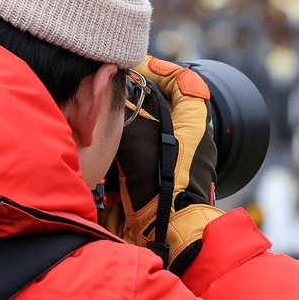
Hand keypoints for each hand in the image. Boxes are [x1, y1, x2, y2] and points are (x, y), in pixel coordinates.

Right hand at [106, 57, 222, 273]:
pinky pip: (139, 159)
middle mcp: (190, 142)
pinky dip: (122, 153)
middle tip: (113, 92)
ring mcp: (177, 164)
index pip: (187, 84)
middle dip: (136, 99)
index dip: (163, 70)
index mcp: (195, 125)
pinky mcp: (161, 183)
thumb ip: (125, 107)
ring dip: (124, 127)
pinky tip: (104, 154)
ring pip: (148, 133)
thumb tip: (110, 88)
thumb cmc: (160, 181)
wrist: (167, 233)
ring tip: (103, 121)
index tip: (139, 66)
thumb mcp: (138, 134)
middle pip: (164, 108)